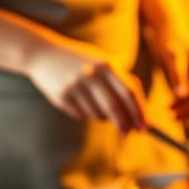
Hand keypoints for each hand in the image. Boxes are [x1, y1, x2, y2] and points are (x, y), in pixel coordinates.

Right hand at [28, 35, 147, 134]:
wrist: (44, 54)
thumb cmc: (81, 62)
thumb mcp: (103, 63)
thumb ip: (121, 82)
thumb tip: (140, 111)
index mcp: (107, 65)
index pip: (129, 92)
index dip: (139, 112)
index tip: (144, 127)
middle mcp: (92, 74)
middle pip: (115, 107)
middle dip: (124, 124)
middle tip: (126, 133)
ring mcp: (76, 85)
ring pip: (98, 114)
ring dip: (102, 117)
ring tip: (93, 102)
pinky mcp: (63, 96)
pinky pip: (82, 116)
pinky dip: (86, 114)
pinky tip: (79, 100)